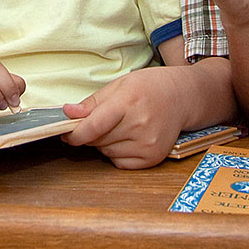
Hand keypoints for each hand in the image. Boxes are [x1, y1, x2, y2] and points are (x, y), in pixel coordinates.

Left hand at [62, 67, 184, 168]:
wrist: (182, 96)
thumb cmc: (149, 87)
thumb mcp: (119, 85)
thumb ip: (92, 102)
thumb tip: (68, 113)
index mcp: (128, 102)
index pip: (94, 126)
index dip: (76, 133)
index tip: (66, 134)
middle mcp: (139, 125)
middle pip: (98, 140)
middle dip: (92, 133)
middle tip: (103, 120)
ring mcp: (148, 143)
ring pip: (107, 152)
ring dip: (105, 143)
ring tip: (122, 125)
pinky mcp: (153, 157)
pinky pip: (120, 163)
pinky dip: (117, 153)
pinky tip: (129, 137)